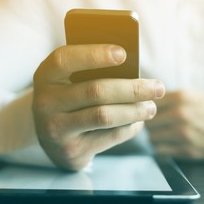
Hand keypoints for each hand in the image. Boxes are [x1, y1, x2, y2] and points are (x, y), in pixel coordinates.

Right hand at [33, 44, 164, 169]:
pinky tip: (138, 121)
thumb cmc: (69, 98)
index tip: (123, 53)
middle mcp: (45, 102)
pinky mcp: (71, 150)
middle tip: (158, 87)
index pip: (65, 59)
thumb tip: (133, 71)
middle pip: (95, 91)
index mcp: (45, 76)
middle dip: (132, 89)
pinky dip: (129, 128)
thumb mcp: (68, 81)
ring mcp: (56, 129)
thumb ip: (90, 72)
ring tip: (152, 106)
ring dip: (135, 110)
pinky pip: (109, 137)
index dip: (94, 55)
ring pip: (104, 116)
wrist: (50, 136)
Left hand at [146, 90, 203, 160]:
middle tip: (157, 125)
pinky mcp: (187, 150)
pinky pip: (161, 151)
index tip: (149, 112)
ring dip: (155, 137)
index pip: (148, 103)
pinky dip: (161, 148)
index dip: (147, 109)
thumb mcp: (193, 95)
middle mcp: (180, 114)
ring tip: (163, 135)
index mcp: (181, 97)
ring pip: (152, 138)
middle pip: (149, 122)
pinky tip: (169, 144)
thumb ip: (169, 98)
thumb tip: (145, 102)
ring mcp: (183, 134)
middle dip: (150, 124)